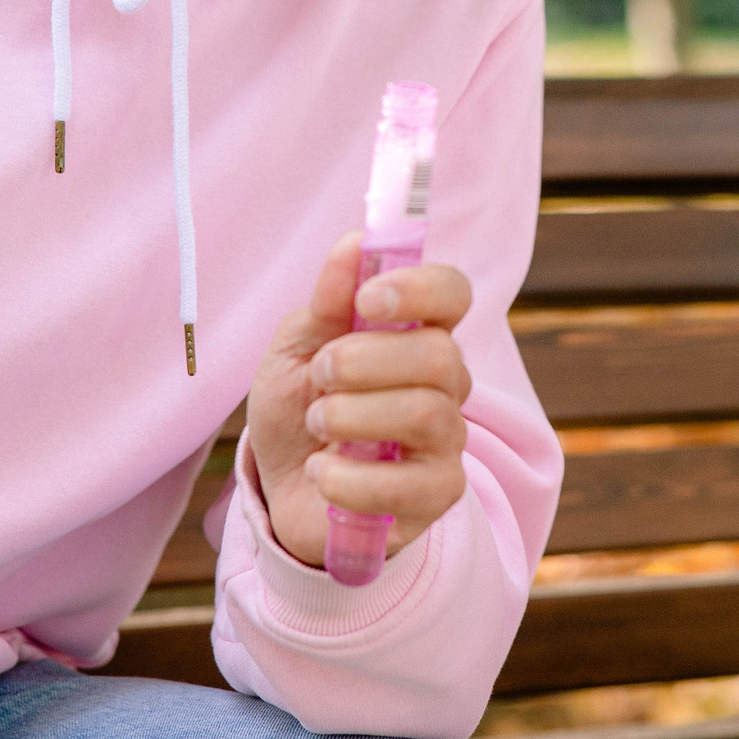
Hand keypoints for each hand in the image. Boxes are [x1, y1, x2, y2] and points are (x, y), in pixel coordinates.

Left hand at [245, 232, 475, 570]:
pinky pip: (403, 486)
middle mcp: (446, 384)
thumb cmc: (300, 405)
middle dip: (363, 360)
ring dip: (349, 416)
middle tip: (320, 373)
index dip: (418, 289)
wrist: (285, 487)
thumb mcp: (297, 347)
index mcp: (418, 333)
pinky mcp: (435, 496)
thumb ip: (328, 302)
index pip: (453, 293)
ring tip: (317, 423)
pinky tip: (320, 473)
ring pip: (425, 414)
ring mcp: (446, 442)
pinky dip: (345, 478)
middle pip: (439, 355)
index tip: (368, 298)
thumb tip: (354, 242)